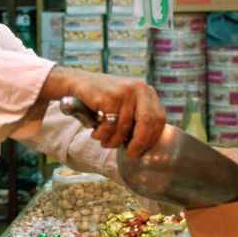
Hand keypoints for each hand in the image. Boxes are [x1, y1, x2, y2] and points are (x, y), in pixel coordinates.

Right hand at [40, 66, 165, 157]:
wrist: (78, 83)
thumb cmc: (103, 100)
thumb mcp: (126, 105)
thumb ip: (138, 119)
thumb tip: (145, 146)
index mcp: (147, 92)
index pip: (159, 119)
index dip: (151, 138)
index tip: (141, 149)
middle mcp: (139, 89)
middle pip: (148, 123)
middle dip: (139, 143)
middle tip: (129, 153)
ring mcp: (125, 91)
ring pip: (124, 128)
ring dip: (113, 141)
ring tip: (104, 141)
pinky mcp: (110, 96)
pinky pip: (109, 125)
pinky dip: (102, 134)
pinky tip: (96, 132)